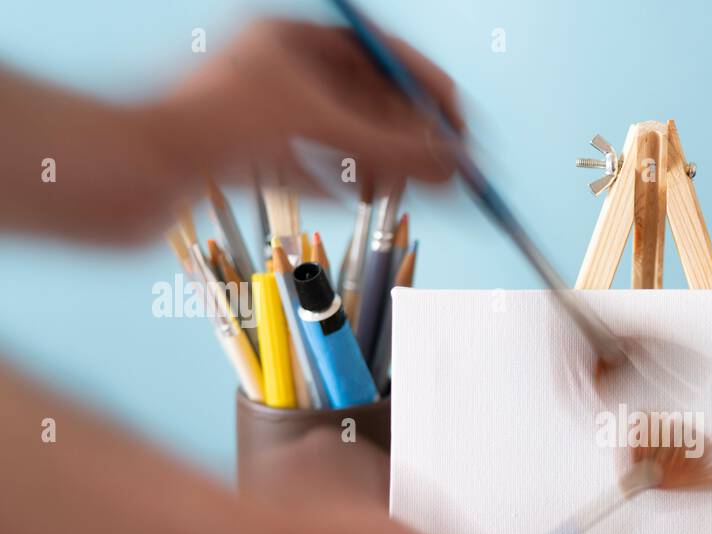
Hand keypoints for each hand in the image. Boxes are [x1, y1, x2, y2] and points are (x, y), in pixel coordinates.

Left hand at [0, 17, 464, 241]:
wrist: (131, 176)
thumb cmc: (210, 131)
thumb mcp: (318, 127)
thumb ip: (395, 147)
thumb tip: (459, 167)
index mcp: (295, 38)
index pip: (386, 56)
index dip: (432, 93)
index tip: (465, 133)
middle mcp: (283, 71)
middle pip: (372, 101)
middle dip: (413, 138)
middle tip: (450, 177)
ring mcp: (267, 116)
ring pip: (348, 139)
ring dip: (384, 166)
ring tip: (408, 193)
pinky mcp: (253, 158)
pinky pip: (317, 168)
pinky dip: (345, 185)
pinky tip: (363, 202)